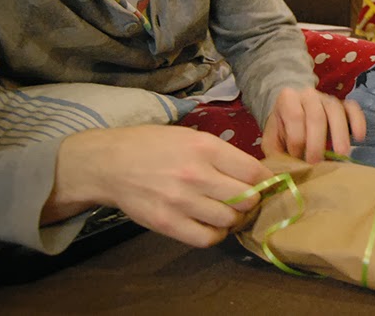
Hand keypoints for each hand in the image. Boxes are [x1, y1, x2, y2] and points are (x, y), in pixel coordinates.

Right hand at [44, 125, 272, 247]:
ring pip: (230, 220)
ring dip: (233, 218)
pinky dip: (216, 234)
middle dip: (251, 200)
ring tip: (226, 211)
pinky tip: (211, 224)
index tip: (264, 184)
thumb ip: (221, 154)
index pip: (254, 171)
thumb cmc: (153, 146)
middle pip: (247, 198)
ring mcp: (181, 201)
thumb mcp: (191, 136)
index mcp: (205, 147)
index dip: (265, 180)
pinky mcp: (168, 223)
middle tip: (244, 199)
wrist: (109, 163)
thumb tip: (255, 173)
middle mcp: (197, 174)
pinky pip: (207, 238)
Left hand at [261, 87, 365, 163]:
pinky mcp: (344, 104)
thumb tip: (282, 174)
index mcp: (288, 99)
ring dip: (339, 134)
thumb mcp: (272, 141)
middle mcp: (309, 94)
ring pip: (336, 110)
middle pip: (316, 115)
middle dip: (316, 142)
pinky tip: (358, 138)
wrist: (294, 116)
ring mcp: (328, 98)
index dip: (296, 139)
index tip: (297, 157)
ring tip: (341, 155)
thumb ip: (274, 153)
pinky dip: (358, 122)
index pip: (294, 116)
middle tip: (316, 163)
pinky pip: (354, 108)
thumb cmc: (283, 131)